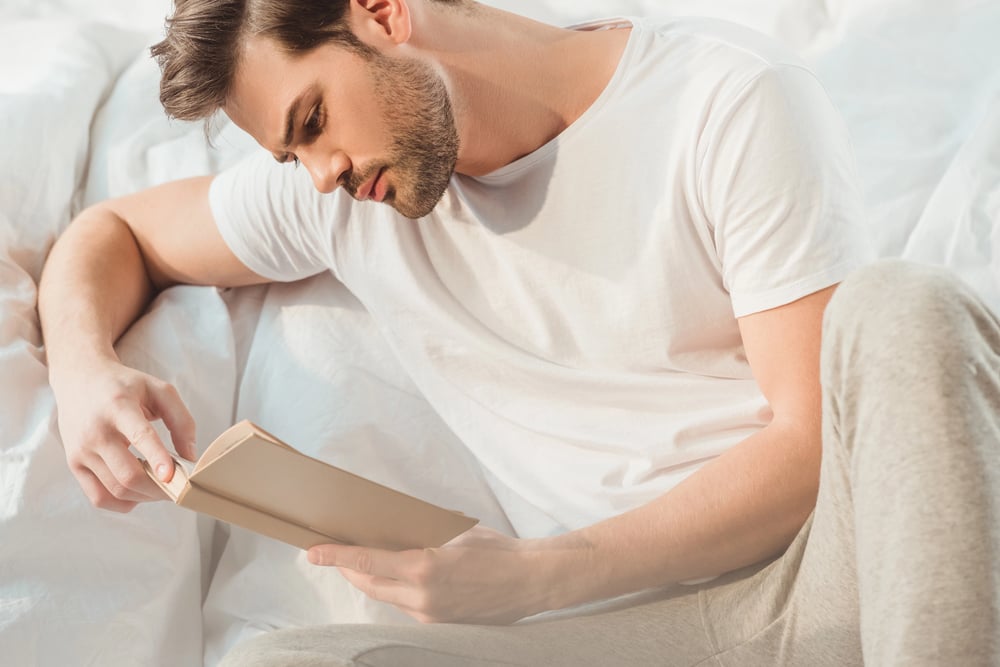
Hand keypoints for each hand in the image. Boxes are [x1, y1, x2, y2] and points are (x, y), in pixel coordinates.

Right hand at [52, 357, 196, 512]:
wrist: (79, 379)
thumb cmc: (125, 385)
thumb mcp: (159, 390)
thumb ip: (181, 420)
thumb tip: (190, 456)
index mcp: (119, 407)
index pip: (140, 436)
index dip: (157, 458)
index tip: (172, 475)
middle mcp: (96, 431)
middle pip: (128, 475)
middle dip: (159, 488)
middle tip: (179, 485)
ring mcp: (81, 451)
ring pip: (116, 490)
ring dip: (145, 496)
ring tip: (161, 484)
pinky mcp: (74, 465)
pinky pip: (99, 498)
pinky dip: (123, 502)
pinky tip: (138, 491)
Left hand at [308, 526, 566, 623]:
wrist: (531, 581)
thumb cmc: (498, 550)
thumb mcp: (456, 532)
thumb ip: (422, 536)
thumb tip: (396, 532)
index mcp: (425, 567)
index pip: (367, 562)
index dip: (336, 557)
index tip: (312, 552)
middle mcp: (422, 597)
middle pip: (369, 584)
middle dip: (348, 569)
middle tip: (331, 552)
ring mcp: (430, 615)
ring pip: (386, 597)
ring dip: (370, 580)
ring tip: (361, 562)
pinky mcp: (439, 625)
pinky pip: (405, 607)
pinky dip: (395, 591)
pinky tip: (396, 578)